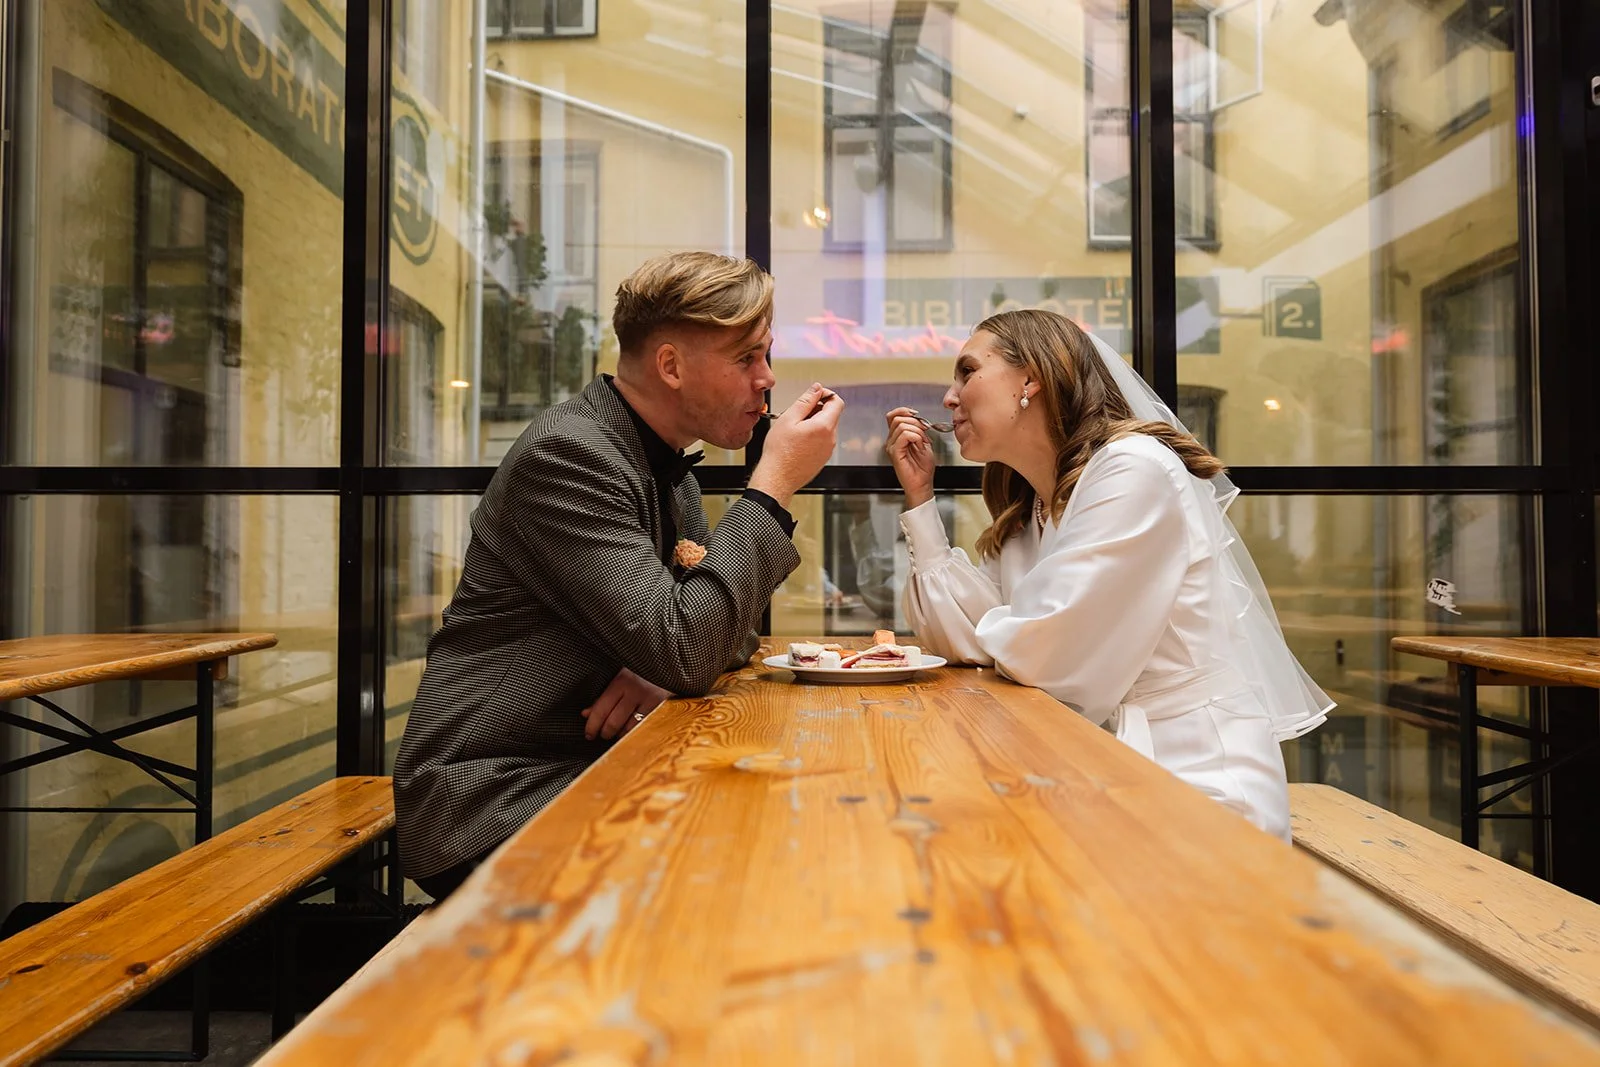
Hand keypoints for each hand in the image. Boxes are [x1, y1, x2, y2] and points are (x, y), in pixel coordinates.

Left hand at [581, 667, 671, 740]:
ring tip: (618, 730)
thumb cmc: (641, 672)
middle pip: (613, 722)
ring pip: (629, 728)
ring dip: (620, 734)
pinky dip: (635, 732)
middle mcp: (635, 690)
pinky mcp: (662, 707)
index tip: (589, 734)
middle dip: (605, 732)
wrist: (668, 664)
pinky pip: (643, 727)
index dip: (592, 726)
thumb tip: (586, 714)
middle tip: (603, 733)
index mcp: (621, 681)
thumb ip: (603, 697)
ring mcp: (650, 700)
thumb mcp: (621, 678)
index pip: (601, 709)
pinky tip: (631, 728)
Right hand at [748, 383, 842, 506]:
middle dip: (816, 409)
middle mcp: (830, 439)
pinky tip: (796, 441)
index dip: (825, 394)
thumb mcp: (789, 419)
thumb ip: (805, 400)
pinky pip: (822, 440)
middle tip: (797, 414)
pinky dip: (812, 435)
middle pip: (831, 414)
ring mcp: (828, 450)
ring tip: (794, 429)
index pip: (837, 401)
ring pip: (826, 427)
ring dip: (813, 422)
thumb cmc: (779, 452)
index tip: (813, 395)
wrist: (777, 478)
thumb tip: (816, 389)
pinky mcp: (822, 458)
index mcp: (824, 426)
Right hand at [884, 407, 936, 507]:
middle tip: (925, 431)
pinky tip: (919, 445)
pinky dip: (916, 437)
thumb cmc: (922, 467)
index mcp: (896, 437)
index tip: (918, 415)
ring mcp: (891, 447)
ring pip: (902, 426)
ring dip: (917, 431)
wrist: (923, 483)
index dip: (905, 411)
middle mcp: (891, 441)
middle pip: (898, 418)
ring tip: (922, 443)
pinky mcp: (895, 453)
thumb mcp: (924, 442)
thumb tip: (919, 419)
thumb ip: (918, 430)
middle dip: (915, 422)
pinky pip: (904, 435)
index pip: (893, 416)